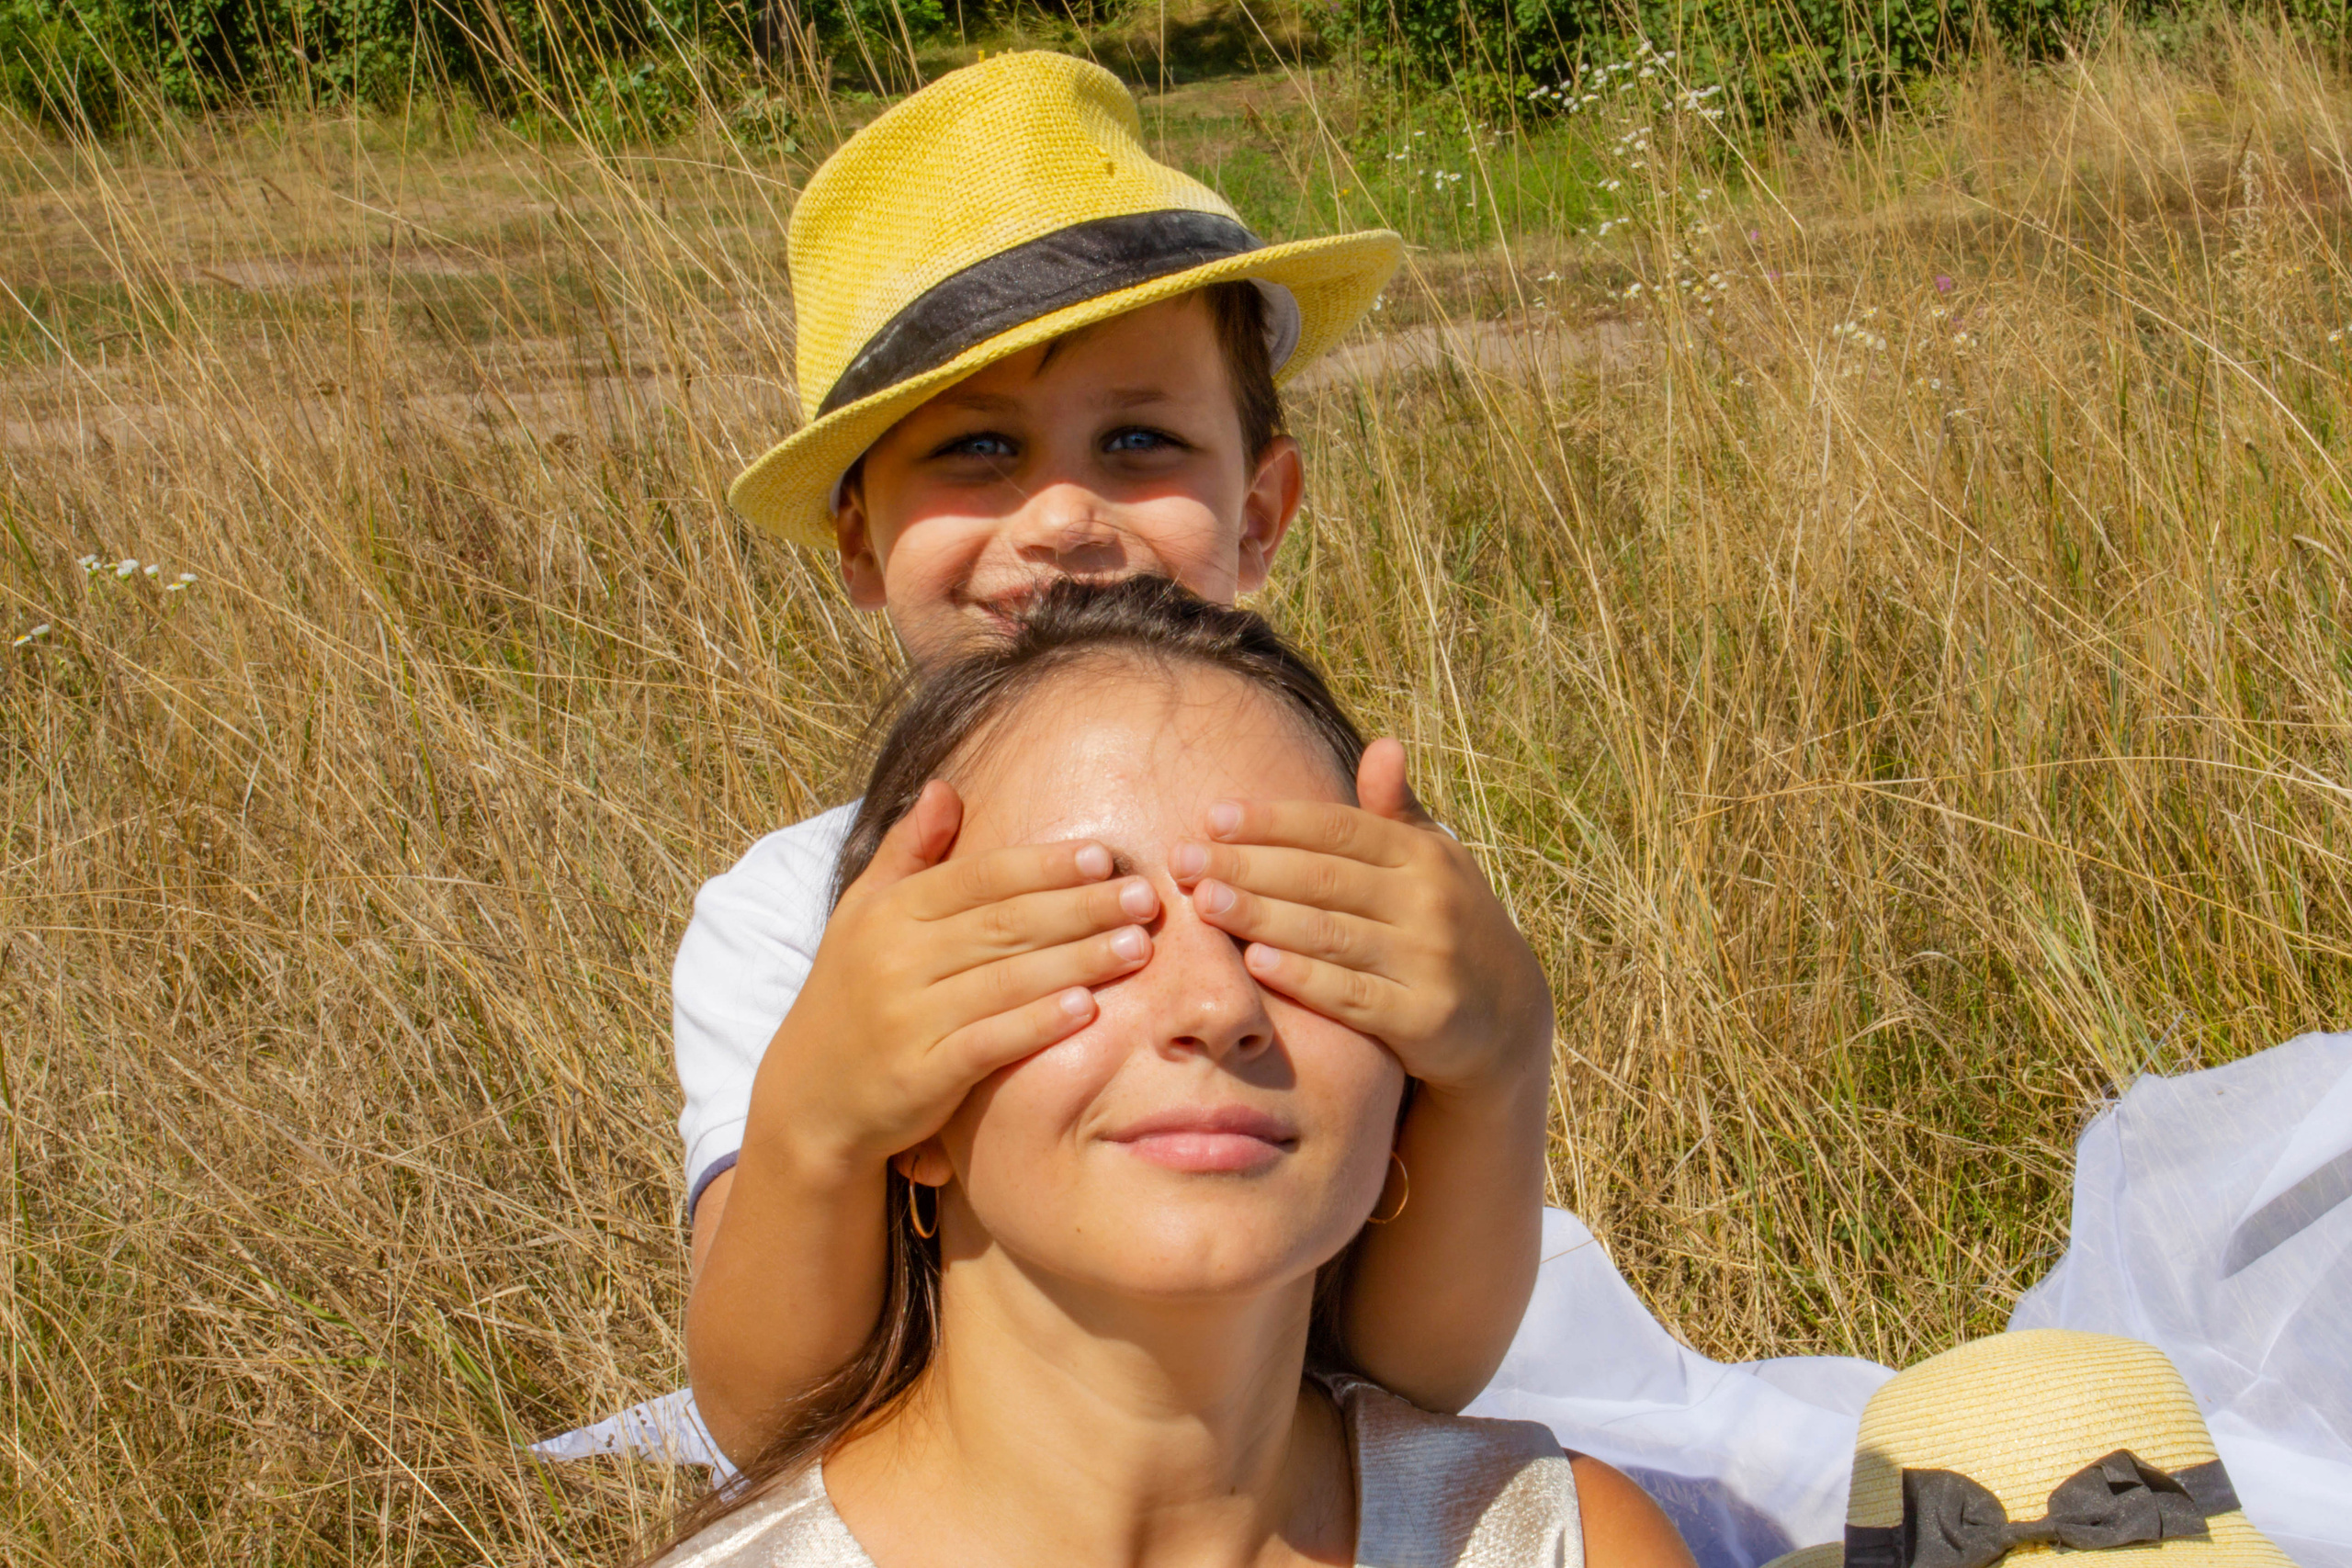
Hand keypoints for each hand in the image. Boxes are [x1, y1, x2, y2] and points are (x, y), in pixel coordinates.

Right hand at [754, 779, 1159, 1168]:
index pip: (980, 877)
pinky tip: (1087, 1008)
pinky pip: (989, 1042)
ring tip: (1136, 947)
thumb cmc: (852, 994)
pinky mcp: (921, 1073)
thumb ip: (908, 851)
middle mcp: (897, 957)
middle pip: (1005, 923)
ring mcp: (908, 1017)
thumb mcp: (863, 913)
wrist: (811, 1096)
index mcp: (890, 911)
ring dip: (1079, 960)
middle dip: (1082, 908)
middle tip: (1146, 899)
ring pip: (1007, 979)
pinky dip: (1039, 1023)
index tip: (1103, 857)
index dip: (1044, 866)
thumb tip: (945, 788)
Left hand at [1166, 739, 1551, 1098]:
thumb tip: (1383, 744)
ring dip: (1261, 916)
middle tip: (1183, 861)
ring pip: (1329, 933)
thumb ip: (1397, 811)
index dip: (1273, 821)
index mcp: (1425, 856)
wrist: (1507, 1017)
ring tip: (1205, 902)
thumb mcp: (1433, 863)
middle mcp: (1430, 902)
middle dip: (1247, 866)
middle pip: (1323, 877)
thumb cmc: (1448, 924)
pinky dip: (1302, 977)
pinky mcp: (1423, 1019)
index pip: (1337, 828)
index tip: (1212, 817)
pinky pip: (1351, 996)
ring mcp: (1429, 961)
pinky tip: (1255, 962)